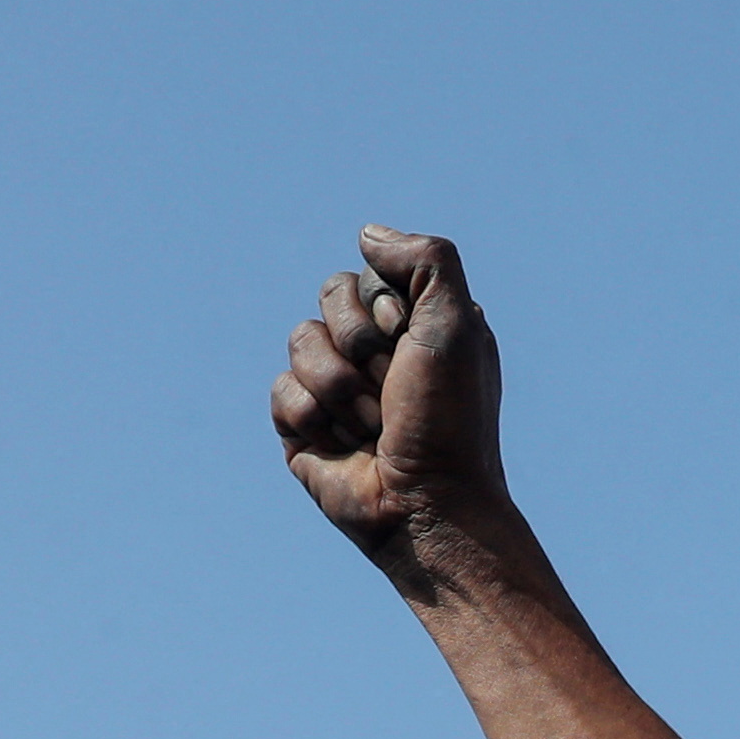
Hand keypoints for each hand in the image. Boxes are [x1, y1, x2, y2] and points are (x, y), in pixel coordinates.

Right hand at [273, 226, 507, 587]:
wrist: (427, 503)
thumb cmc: (451, 419)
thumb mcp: (458, 323)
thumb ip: (426, 259)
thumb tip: (367, 235)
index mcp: (413, 322)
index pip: (368, 273)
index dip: (385, 308)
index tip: (411, 346)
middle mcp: (375, 349)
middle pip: (328, 296)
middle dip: (360, 344)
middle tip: (392, 389)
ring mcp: (335, 386)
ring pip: (300, 340)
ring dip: (338, 385)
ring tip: (371, 425)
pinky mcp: (302, 425)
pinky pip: (281, 389)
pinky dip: (312, 416)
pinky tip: (343, 446)